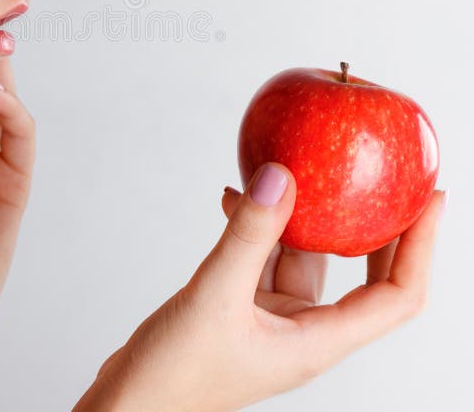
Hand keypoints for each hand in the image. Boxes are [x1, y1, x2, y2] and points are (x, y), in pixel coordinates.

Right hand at [74, 163, 445, 411]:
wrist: (131, 402)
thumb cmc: (176, 372)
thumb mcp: (214, 296)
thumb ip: (247, 236)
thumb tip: (280, 177)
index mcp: (317, 341)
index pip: (395, 296)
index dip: (421, 248)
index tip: (431, 199)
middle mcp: (304, 330)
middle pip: (363, 277)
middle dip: (378, 229)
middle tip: (385, 181)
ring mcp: (273, 319)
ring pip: (305, 259)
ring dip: (302, 218)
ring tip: (295, 173)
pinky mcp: (242, 307)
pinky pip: (263, 257)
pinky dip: (256, 227)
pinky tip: (233, 201)